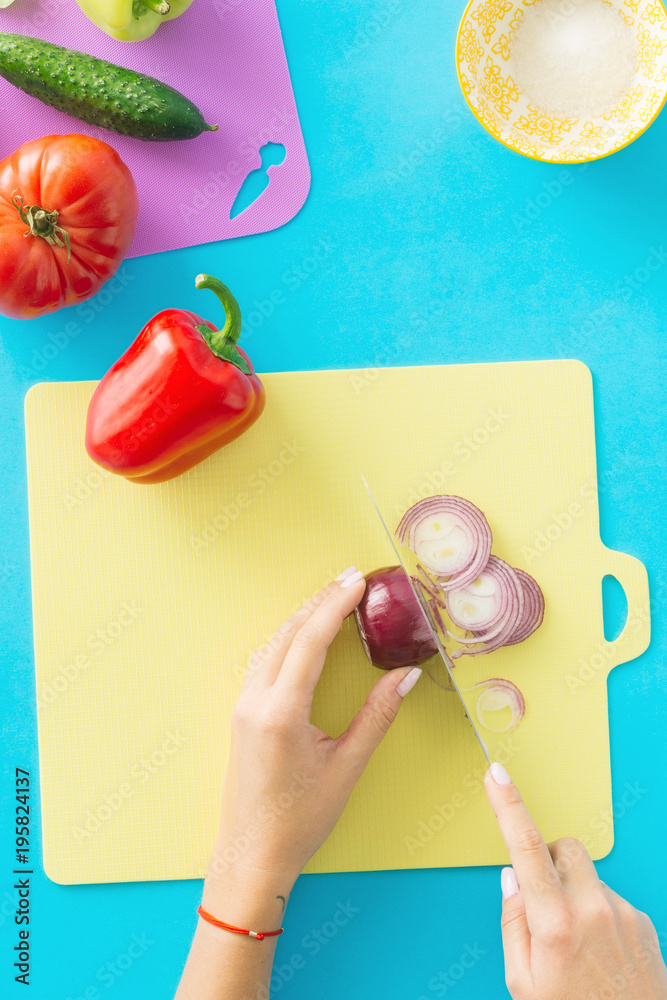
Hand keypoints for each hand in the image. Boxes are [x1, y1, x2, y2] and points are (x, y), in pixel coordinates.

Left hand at [205, 568, 422, 917]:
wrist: (251, 855)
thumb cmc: (299, 820)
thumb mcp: (346, 768)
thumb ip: (377, 716)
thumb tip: (407, 675)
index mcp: (280, 713)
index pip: (309, 642)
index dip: (335, 606)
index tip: (357, 581)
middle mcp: (254, 701)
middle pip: (288, 634)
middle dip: (320, 601)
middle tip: (351, 578)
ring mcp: (242, 706)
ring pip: (272, 644)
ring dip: (302, 617)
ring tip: (332, 598)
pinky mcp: (240, 713)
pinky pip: (263, 661)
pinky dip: (287, 638)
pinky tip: (303, 635)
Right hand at [485, 763, 666, 999]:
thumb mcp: (523, 981)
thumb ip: (513, 922)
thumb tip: (512, 877)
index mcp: (555, 923)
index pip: (526, 847)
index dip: (508, 805)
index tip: (496, 776)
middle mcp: (593, 910)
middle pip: (564, 848)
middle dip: (547, 861)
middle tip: (541, 901)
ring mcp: (622, 913)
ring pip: (587, 876)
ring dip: (573, 894)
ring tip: (575, 944)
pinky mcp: (642, 921)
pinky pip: (610, 898)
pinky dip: (597, 914)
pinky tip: (598, 951)